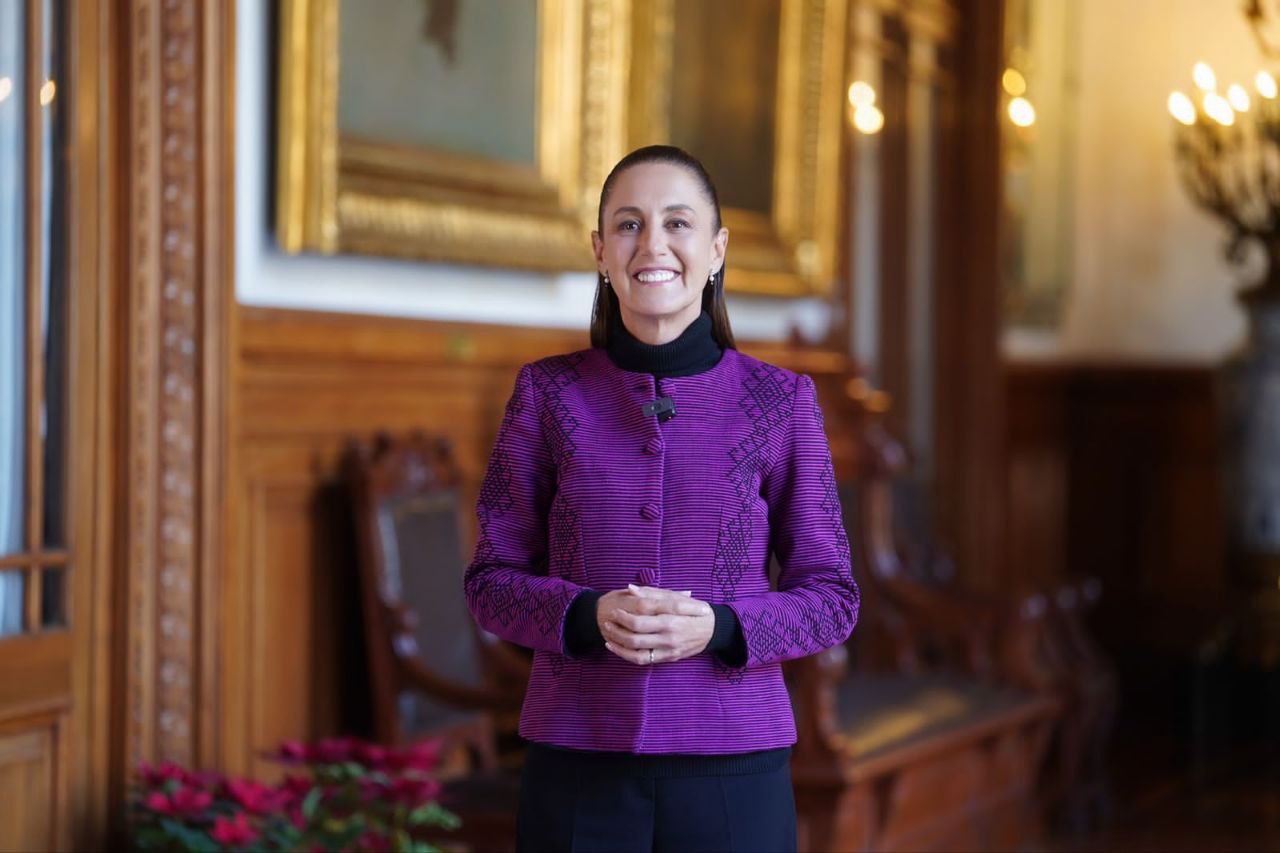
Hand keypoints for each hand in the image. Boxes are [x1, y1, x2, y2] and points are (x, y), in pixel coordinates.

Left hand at [599, 583, 714, 665]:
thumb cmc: (693, 609)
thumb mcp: (676, 596)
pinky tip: (617, 648)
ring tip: (608, 635)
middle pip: (636, 634)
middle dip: (618, 628)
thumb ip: (652, 593)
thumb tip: (630, 588)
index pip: (642, 616)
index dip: (624, 614)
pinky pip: (643, 660)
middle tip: (608, 621)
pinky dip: (627, 655)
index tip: (614, 610)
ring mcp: (669, 647)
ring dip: (619, 644)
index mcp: (671, 615)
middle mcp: (670, 632)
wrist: (713, 630)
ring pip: (637, 650)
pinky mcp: (669, 657)